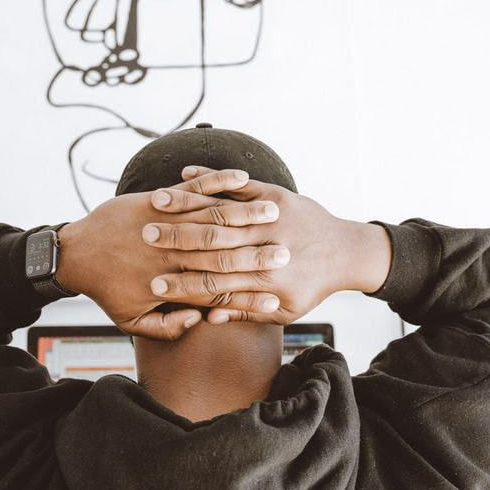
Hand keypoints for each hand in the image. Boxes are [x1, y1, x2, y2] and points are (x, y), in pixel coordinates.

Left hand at [55, 168, 286, 340]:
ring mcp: (166, 222)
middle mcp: (171, 251)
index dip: (248, 291)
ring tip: (275, 211)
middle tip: (288, 249)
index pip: (217, 288)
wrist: (76, 254)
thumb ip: (165, 327)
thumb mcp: (130, 320)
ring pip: (213, 215)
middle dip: (258, 250)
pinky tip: (241, 177)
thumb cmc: (105, 289)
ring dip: (246, 212)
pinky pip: (193, 187)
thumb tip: (199, 320)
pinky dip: (217, 180)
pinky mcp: (159, 199)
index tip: (277, 292)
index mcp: (169, 282)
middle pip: (223, 250)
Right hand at [141, 165, 392, 324]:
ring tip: (155, 204)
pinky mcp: (276, 196)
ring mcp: (272, 219)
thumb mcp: (284, 310)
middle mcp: (266, 248)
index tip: (152, 282)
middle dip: (174, 241)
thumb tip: (210, 316)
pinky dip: (212, 179)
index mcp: (265, 281)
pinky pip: (239, 186)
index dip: (181, 282)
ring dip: (185, 206)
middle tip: (143, 239)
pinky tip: (185, 174)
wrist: (346, 252)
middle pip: (211, 246)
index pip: (214, 282)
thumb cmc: (311, 286)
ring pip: (220, 213)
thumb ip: (247, 312)